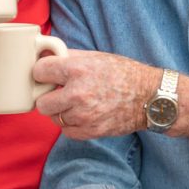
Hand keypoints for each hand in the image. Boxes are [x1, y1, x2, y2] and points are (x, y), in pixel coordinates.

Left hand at [33, 50, 155, 139]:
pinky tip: (83, 114)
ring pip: (54, 118)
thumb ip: (68, 57)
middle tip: (59, 93)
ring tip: (77, 103)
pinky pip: (66, 131)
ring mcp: (83, 115)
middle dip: (49, 97)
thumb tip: (44, 57)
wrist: (149, 97)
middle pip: (41, 103)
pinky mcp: (90, 131)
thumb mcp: (96, 57)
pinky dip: (71, 124)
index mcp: (77, 70)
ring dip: (61, 112)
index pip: (39, 72)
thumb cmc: (123, 74)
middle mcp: (78, 93)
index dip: (42, 74)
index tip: (47, 76)